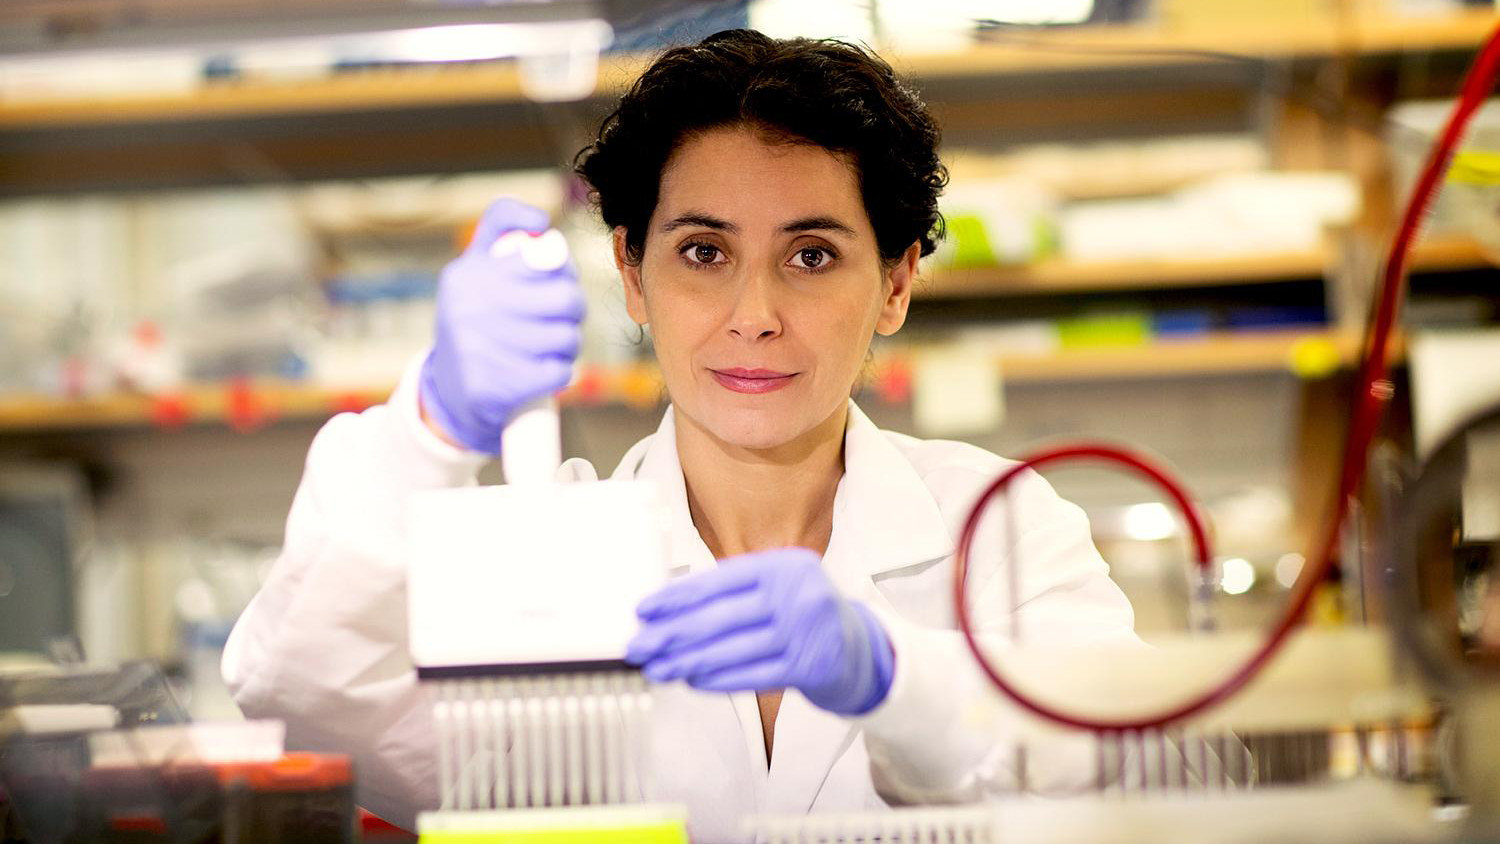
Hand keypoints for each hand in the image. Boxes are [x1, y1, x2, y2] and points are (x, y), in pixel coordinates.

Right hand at [418, 199, 584, 454]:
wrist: (450, 391)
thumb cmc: (477, 320)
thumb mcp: (476, 268)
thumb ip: (504, 231)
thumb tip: (540, 223)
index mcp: (468, 271)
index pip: (542, 254)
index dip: (563, 267)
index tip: (557, 277)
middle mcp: (468, 305)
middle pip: (565, 297)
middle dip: (574, 308)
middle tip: (564, 316)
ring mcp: (478, 347)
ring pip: (567, 337)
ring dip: (568, 343)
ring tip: (551, 345)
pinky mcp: (492, 386)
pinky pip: (558, 371)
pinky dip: (560, 372)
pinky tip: (545, 369)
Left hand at [625, 548, 894, 715]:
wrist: (857, 648)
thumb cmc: (802, 614)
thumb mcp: (776, 586)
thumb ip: (733, 593)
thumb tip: (668, 612)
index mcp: (782, 564)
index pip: (719, 581)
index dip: (677, 598)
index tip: (645, 611)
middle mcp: (797, 592)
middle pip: (721, 617)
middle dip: (673, 634)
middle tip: (639, 647)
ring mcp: (806, 630)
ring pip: (733, 649)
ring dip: (688, 661)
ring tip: (658, 668)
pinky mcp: (810, 666)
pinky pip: (752, 675)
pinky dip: (718, 679)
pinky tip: (693, 680)